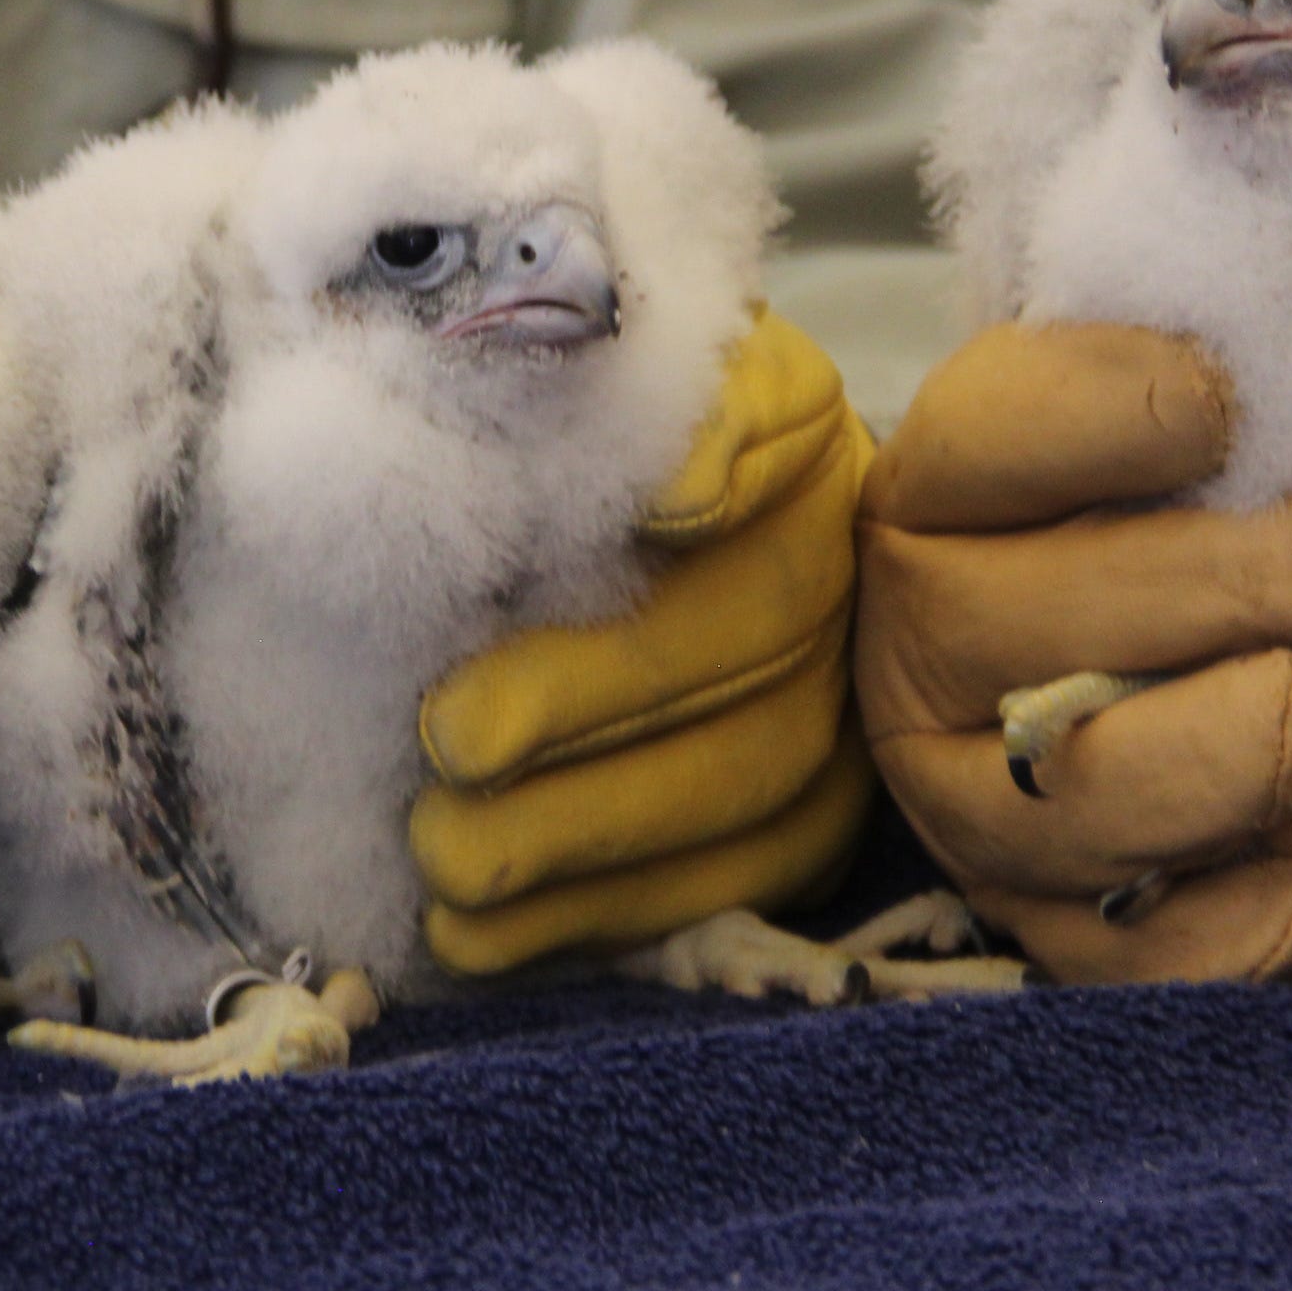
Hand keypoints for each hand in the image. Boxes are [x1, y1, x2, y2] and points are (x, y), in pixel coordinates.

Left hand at [408, 309, 876, 971]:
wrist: (628, 525)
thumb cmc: (578, 435)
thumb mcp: (595, 358)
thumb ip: (595, 358)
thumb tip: (664, 472)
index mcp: (798, 437)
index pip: (773, 441)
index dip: (722, 467)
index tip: (648, 513)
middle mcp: (846, 573)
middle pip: (744, 642)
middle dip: (592, 701)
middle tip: (453, 738)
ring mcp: (841, 714)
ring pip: (737, 789)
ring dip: (582, 835)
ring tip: (445, 855)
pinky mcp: (801, 828)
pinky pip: (717, 889)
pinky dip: (590, 917)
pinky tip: (474, 933)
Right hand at [856, 322, 1291, 985]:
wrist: (1163, 651)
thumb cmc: (1213, 494)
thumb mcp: (1196, 370)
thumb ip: (1226, 300)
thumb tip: (1276, 182)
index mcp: (943, 484)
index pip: (996, 429)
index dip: (1119, 412)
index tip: (1228, 407)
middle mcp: (922, 643)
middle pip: (1039, 621)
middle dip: (1223, 591)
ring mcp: (971, 799)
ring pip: (1078, 797)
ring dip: (1227, 759)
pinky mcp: (1048, 932)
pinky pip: (1137, 959)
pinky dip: (1240, 925)